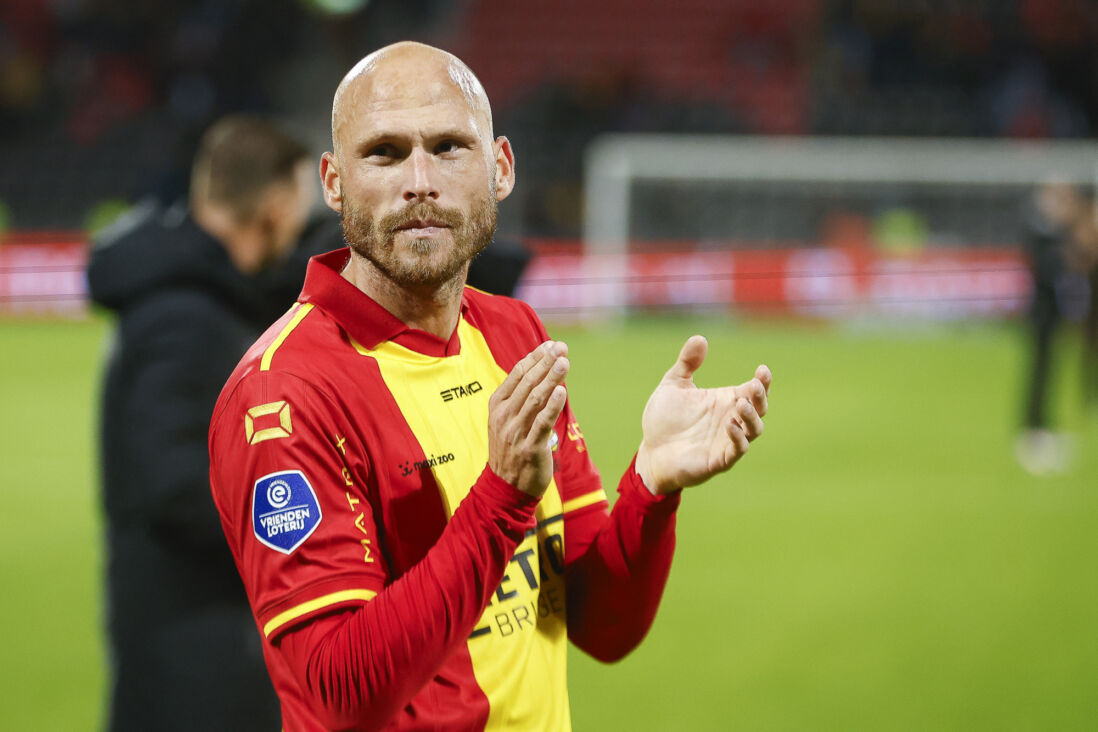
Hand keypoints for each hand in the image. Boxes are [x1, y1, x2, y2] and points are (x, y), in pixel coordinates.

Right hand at [488, 341, 569, 497]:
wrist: (505, 487)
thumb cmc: (511, 450)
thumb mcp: (508, 420)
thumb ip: (522, 398)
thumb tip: (542, 371)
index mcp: (497, 406)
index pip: (517, 374)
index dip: (535, 357)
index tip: (552, 344)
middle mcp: (504, 416)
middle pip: (527, 383)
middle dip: (545, 362)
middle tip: (561, 348)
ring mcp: (515, 432)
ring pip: (535, 399)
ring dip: (551, 378)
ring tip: (565, 363)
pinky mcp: (529, 448)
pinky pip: (542, 423)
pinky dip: (552, 406)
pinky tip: (561, 391)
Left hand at [636, 335, 770, 494]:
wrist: (650, 451)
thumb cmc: (664, 420)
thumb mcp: (673, 386)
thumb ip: (686, 363)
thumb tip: (700, 338)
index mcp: (725, 401)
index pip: (752, 390)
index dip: (763, 381)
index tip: (762, 369)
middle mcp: (731, 420)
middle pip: (759, 408)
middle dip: (761, 396)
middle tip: (755, 385)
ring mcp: (728, 440)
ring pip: (754, 430)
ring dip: (752, 417)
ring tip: (741, 404)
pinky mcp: (720, 460)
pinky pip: (737, 450)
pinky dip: (738, 438)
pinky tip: (730, 425)